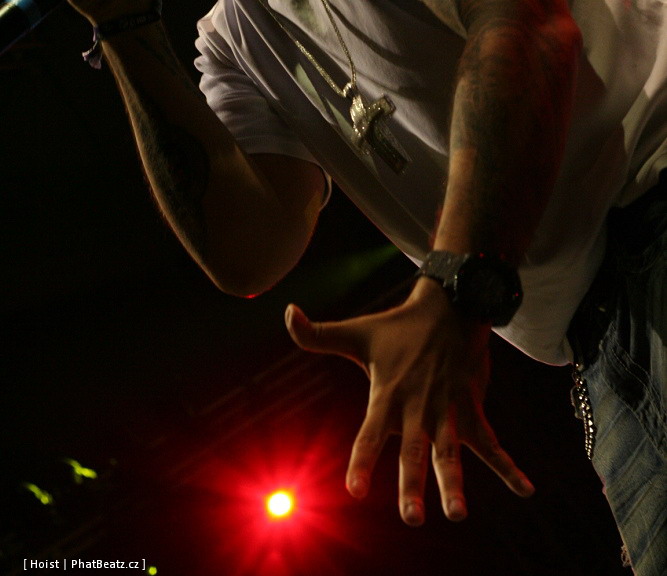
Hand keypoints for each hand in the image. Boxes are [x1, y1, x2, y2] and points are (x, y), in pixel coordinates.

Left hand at [285, 276, 533, 524]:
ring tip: (458, 514)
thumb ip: (317, 334)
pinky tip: (526, 490)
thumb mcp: (356, 331)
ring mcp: (448, 409)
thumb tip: (287, 312)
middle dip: (413, 485)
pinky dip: (509, 468)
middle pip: (414, 452)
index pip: (370, 434)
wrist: (449, 305)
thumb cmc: (397, 326)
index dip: (362, 461)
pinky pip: (491, 443)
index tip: (354, 490)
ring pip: (451, 452)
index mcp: (388, 394)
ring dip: (455, 483)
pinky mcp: (472, 408)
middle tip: (411, 518)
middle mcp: (418, 407)